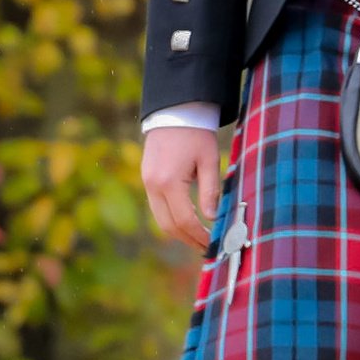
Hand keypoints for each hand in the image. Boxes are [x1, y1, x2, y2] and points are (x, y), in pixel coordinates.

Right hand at [142, 126, 223, 248]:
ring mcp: (146, 183)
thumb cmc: (197, 133)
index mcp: (169, 181)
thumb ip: (210, 191)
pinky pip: (156, 207)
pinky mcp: (146, 179)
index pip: (184, 220)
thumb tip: (213, 219)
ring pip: (159, 219)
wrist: (175, 112)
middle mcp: (153, 186)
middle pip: (167, 226)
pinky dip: (170, 218)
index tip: (213, 243)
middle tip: (207, 247)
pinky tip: (187, 222)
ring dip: (178, 232)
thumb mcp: (209, 160)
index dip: (198, 235)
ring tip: (199, 238)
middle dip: (187, 239)